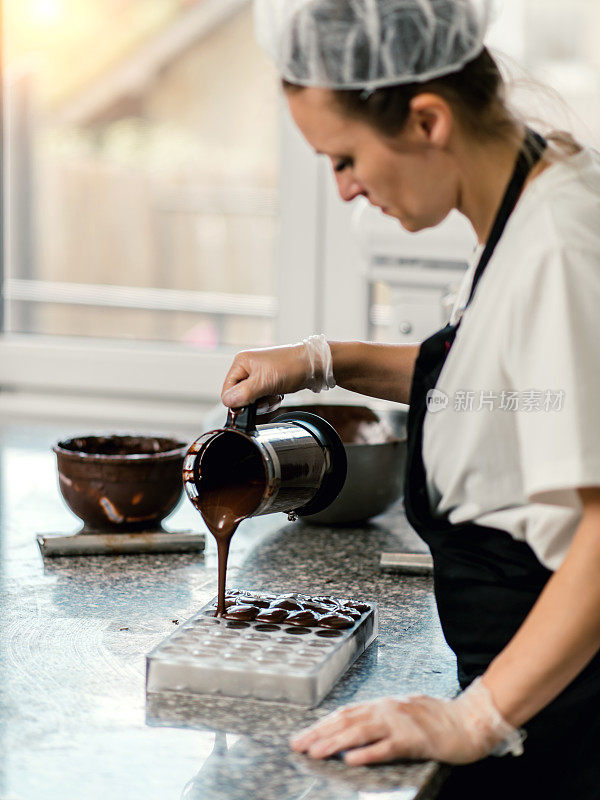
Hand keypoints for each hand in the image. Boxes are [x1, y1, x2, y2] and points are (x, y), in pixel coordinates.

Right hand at [221, 344, 307, 408]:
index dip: (237, 401)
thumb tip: (228, 402)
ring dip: (264, 402)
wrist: (313, 365)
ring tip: (275, 394)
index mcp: (241, 362)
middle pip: (240, 396)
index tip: (250, 404)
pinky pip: (263, 398)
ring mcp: (258, 374)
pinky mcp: (268, 381)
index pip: (227, 390)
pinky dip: (271, 400)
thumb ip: (243, 394)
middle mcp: (247, 367)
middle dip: (254, 402)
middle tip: (266, 398)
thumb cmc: (291, 367)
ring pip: (252, 399)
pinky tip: (279, 393)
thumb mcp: (263, 382)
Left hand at [290, 680, 523, 765]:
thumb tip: (353, 729)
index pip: (345, 714)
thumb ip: (380, 719)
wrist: (470, 720)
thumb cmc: (437, 719)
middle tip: (297, 746)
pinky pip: (388, 747)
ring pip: (361, 732)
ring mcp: (400, 723)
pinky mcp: (415, 739)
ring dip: (336, 742)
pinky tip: (352, 760)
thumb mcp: (402, 713)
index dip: (322, 725)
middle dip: (320, 734)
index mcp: (383, 705)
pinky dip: (369, 752)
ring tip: (316, 752)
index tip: (302, 737)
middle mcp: (387, 710)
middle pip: (347, 721)